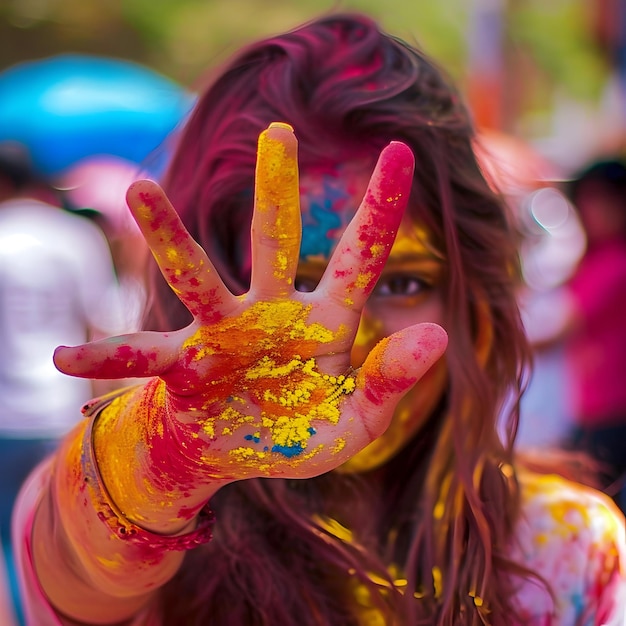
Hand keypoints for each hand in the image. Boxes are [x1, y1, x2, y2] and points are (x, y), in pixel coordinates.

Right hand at [54, 123, 446, 480]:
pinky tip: (64, 362)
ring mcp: (224, 335)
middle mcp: (272, 313)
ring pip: (197, 277)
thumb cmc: (296, 434)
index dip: (379, 208)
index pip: (358, 258)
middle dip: (277, 187)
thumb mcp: (355, 424)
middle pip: (275, 241)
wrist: (237, 453)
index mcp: (325, 324)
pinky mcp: (183, 367)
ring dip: (171, 237)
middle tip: (280, 131)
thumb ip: (392, 383)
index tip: (400, 150)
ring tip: (141, 190)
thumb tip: (438, 333)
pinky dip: (106, 359)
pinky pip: (139, 357)